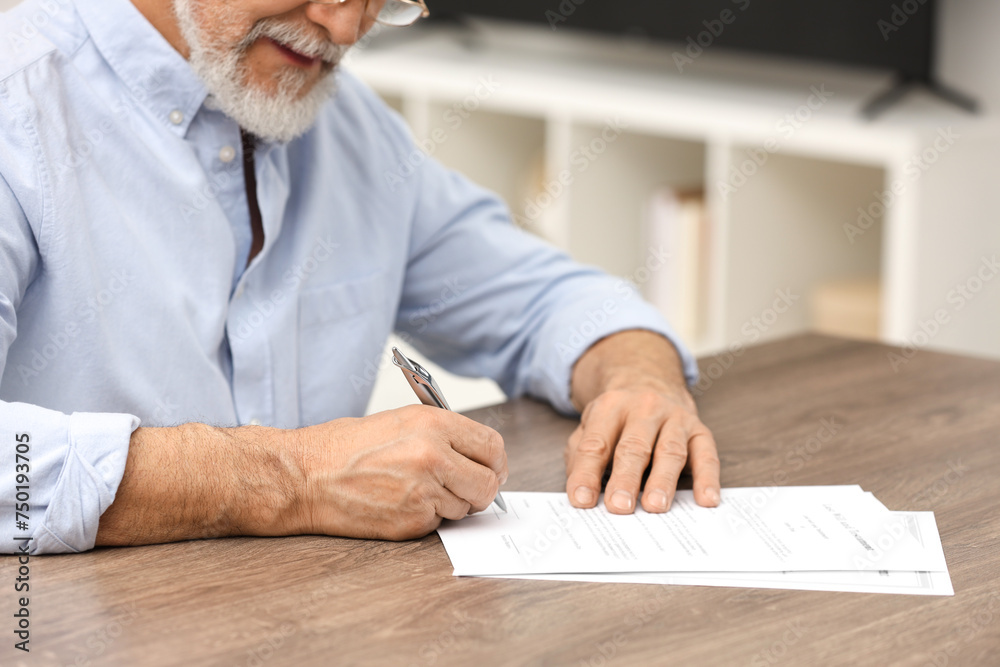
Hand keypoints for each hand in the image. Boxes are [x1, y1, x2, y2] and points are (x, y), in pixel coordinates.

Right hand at [295, 405, 507, 539]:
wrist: (306, 476)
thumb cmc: (344, 447)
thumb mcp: (401, 422)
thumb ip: (443, 436)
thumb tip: (476, 456)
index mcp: (434, 424)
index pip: (492, 446)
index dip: (495, 462)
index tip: (491, 469)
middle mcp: (434, 456)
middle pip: (487, 483)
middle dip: (480, 490)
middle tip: (465, 489)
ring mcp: (424, 491)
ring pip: (465, 507)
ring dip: (449, 504)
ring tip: (414, 490)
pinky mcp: (412, 521)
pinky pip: (438, 523)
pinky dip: (425, 518)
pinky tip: (399, 503)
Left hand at [565, 330, 720, 513]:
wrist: (650, 382)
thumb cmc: (618, 419)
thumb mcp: (590, 427)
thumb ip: (581, 457)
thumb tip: (580, 493)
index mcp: (610, 407)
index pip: (596, 444)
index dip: (587, 473)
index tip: (582, 500)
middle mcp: (644, 408)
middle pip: (633, 446)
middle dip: (625, 478)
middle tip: (619, 506)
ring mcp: (675, 418)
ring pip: (670, 451)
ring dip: (663, 481)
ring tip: (655, 506)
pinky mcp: (699, 431)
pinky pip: (706, 455)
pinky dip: (707, 479)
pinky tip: (706, 500)